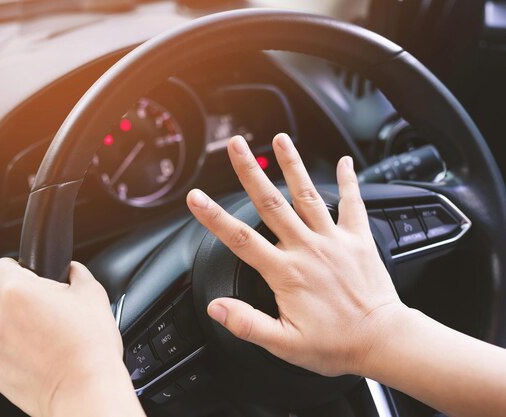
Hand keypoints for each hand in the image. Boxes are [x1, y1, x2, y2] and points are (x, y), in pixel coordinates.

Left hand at [0, 259, 142, 416]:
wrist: (83, 390)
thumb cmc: (88, 345)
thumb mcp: (92, 293)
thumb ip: (76, 272)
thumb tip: (71, 269)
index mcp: (17, 291)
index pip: (0, 266)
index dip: (18, 269)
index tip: (30, 278)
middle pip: (3, 297)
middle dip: (23, 301)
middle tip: (50, 313)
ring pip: (1, 325)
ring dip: (18, 327)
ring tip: (48, 338)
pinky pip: (1, 350)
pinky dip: (16, 351)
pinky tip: (41, 356)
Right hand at [186, 134, 406, 376]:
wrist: (383, 341)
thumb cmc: (336, 345)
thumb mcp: (285, 345)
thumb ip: (248, 324)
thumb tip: (216, 307)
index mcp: (286, 273)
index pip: (241, 239)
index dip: (214, 217)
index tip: (197, 198)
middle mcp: (308, 249)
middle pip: (271, 203)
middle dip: (250, 172)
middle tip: (237, 146)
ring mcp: (333, 240)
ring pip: (307, 195)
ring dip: (292, 165)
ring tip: (280, 139)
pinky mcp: (358, 239)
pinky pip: (353, 204)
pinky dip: (349, 181)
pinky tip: (344, 162)